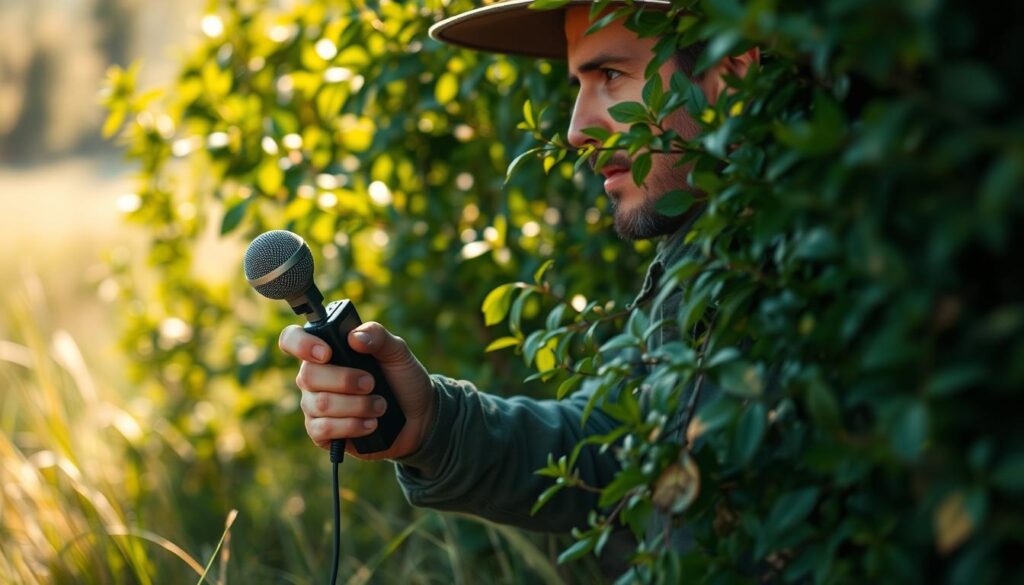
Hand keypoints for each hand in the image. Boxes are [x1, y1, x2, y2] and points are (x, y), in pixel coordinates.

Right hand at [279, 322, 435, 460]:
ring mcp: (314, 406)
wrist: (418, 416)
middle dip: (345, 380)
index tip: (327, 353)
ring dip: (357, 405)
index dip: (301, 344)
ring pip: (320, 404)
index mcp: (326, 351)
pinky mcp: (321, 433)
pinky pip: (323, 429)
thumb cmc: (402, 379)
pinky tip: (371, 424)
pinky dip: (352, 426)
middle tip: (372, 383)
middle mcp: (314, 377)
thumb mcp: (398, 352)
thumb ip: (378, 337)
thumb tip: (354, 337)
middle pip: (308, 375)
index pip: (292, 340)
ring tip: (380, 406)